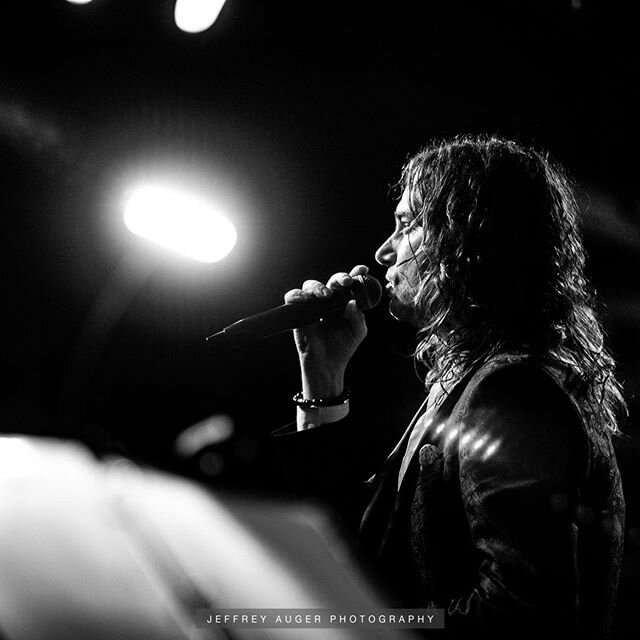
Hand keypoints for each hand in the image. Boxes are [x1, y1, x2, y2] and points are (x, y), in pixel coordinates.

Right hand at [284, 264, 369, 397]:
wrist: (327, 364)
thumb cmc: (343, 347)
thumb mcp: (357, 331)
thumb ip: (358, 316)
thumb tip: (352, 302)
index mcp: (344, 303)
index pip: (349, 285)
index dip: (355, 274)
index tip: (362, 270)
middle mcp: (329, 301)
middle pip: (331, 281)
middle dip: (339, 278)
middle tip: (346, 282)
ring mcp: (313, 306)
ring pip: (311, 285)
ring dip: (319, 286)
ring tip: (326, 295)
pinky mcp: (299, 313)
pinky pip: (293, 297)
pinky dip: (297, 295)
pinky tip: (305, 299)